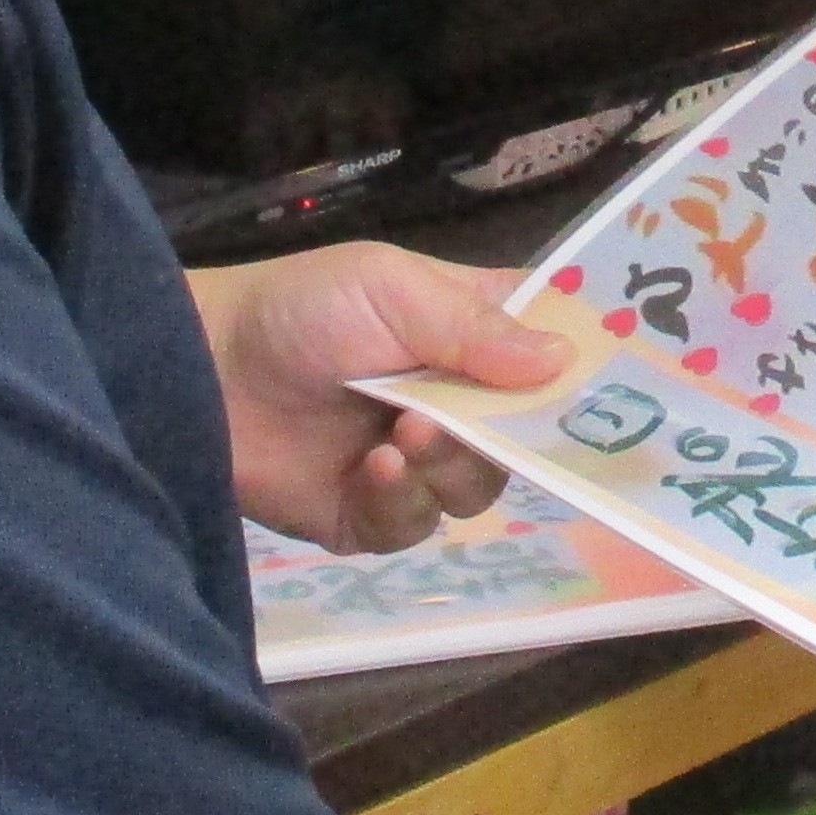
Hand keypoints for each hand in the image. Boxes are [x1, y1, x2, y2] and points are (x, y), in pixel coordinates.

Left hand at [187, 244, 566, 554]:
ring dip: (449, 464)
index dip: (582, 375)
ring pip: (476, 488)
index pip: (550, 356)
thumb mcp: (389, 287)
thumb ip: (475, 326)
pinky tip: (371, 467)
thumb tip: (567, 361)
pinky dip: (400, 500)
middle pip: (527, 438)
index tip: (618, 391)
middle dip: (511, 435)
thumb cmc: (299, 309)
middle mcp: (454, 402)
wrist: (196, 373)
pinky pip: (415, 526)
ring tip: (403, 435)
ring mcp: (412, 462)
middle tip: (479, 420)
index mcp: (468, 334)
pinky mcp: (368, 516)